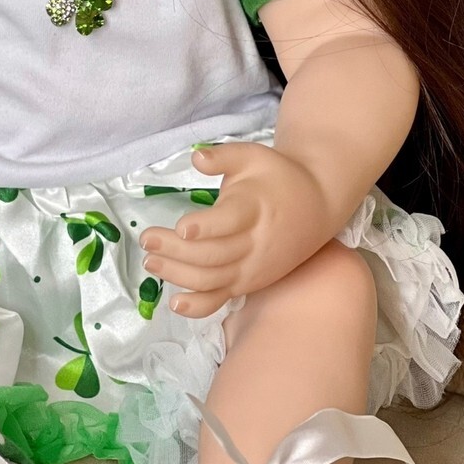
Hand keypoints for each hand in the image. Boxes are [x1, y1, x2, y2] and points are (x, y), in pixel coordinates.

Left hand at [137, 141, 338, 317]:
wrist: (316, 207)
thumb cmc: (279, 178)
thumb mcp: (254, 156)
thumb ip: (223, 156)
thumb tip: (196, 157)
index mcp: (255, 208)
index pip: (230, 221)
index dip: (206, 226)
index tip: (181, 226)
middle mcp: (255, 243)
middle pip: (213, 254)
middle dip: (176, 251)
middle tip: (147, 239)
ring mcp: (252, 268)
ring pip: (211, 279)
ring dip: (178, 274)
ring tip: (150, 261)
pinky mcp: (248, 283)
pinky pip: (222, 300)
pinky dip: (198, 306)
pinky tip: (175, 303)